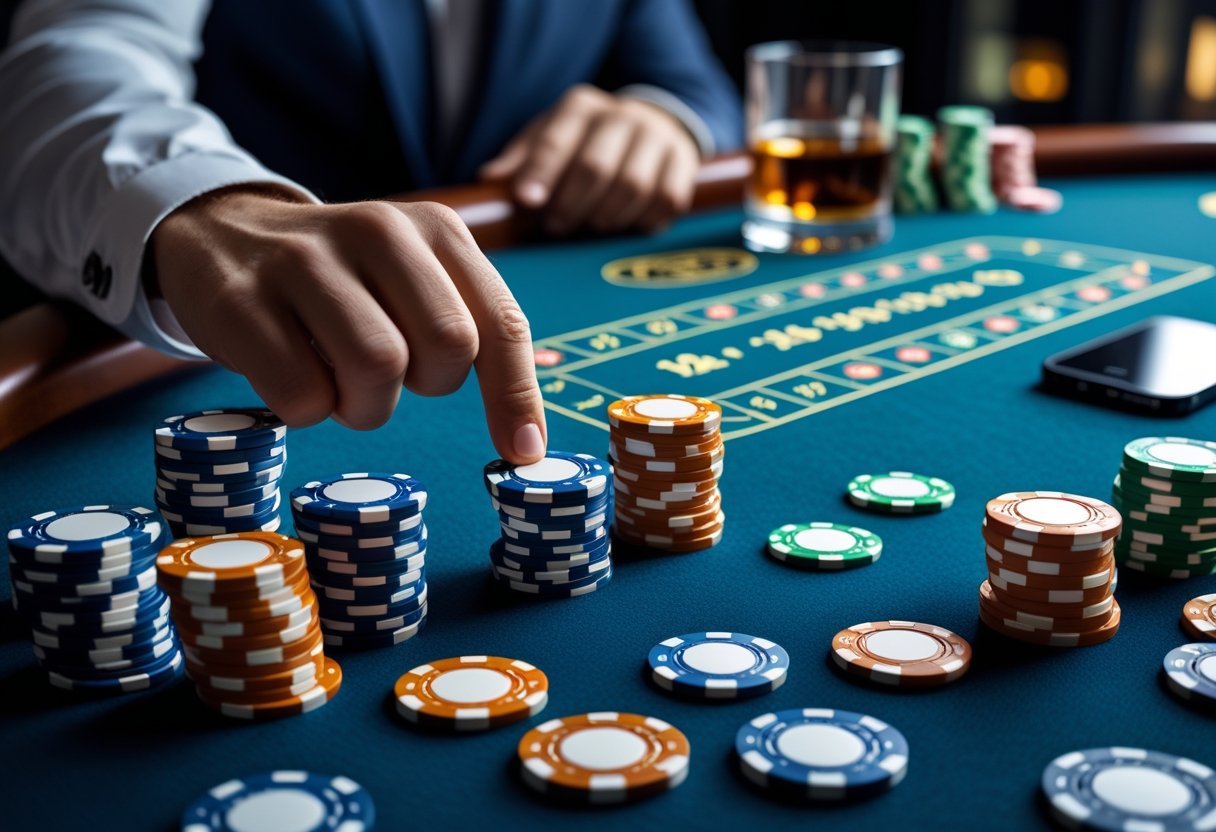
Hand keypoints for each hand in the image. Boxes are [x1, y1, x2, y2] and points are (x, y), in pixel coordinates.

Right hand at [150, 188, 546, 463]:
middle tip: (392, 374)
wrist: (222, 234)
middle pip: (447, 345)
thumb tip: (526, 444)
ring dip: (366, 404)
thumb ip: (474, 337)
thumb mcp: (417, 281)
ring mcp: (302, 260)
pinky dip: (308, 410)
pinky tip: (293, 371)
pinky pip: (303, 395)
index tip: (523, 454)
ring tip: (341, 379)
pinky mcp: (239, 301)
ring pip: (378, 368)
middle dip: (428, 384)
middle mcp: (377, 230)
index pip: (502, 322)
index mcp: (436, 228)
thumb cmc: (343, 283)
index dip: (516, 397)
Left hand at [480, 84, 699, 235]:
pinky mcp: (684, 161)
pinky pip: (667, 198)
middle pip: (596, 166)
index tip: (528, 201)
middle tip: (556, 227)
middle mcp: (622, 115)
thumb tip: (489, 181)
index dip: (541, 172)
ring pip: (634, 186)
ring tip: (593, 227)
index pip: (557, 139)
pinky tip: (629, 226)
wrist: (651, 125)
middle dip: (572, 204)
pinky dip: (645, 220)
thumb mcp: (549, 139)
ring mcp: (658, 136)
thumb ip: (520, 160)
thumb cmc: (586, 142)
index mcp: (580, 107)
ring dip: (608, 216)